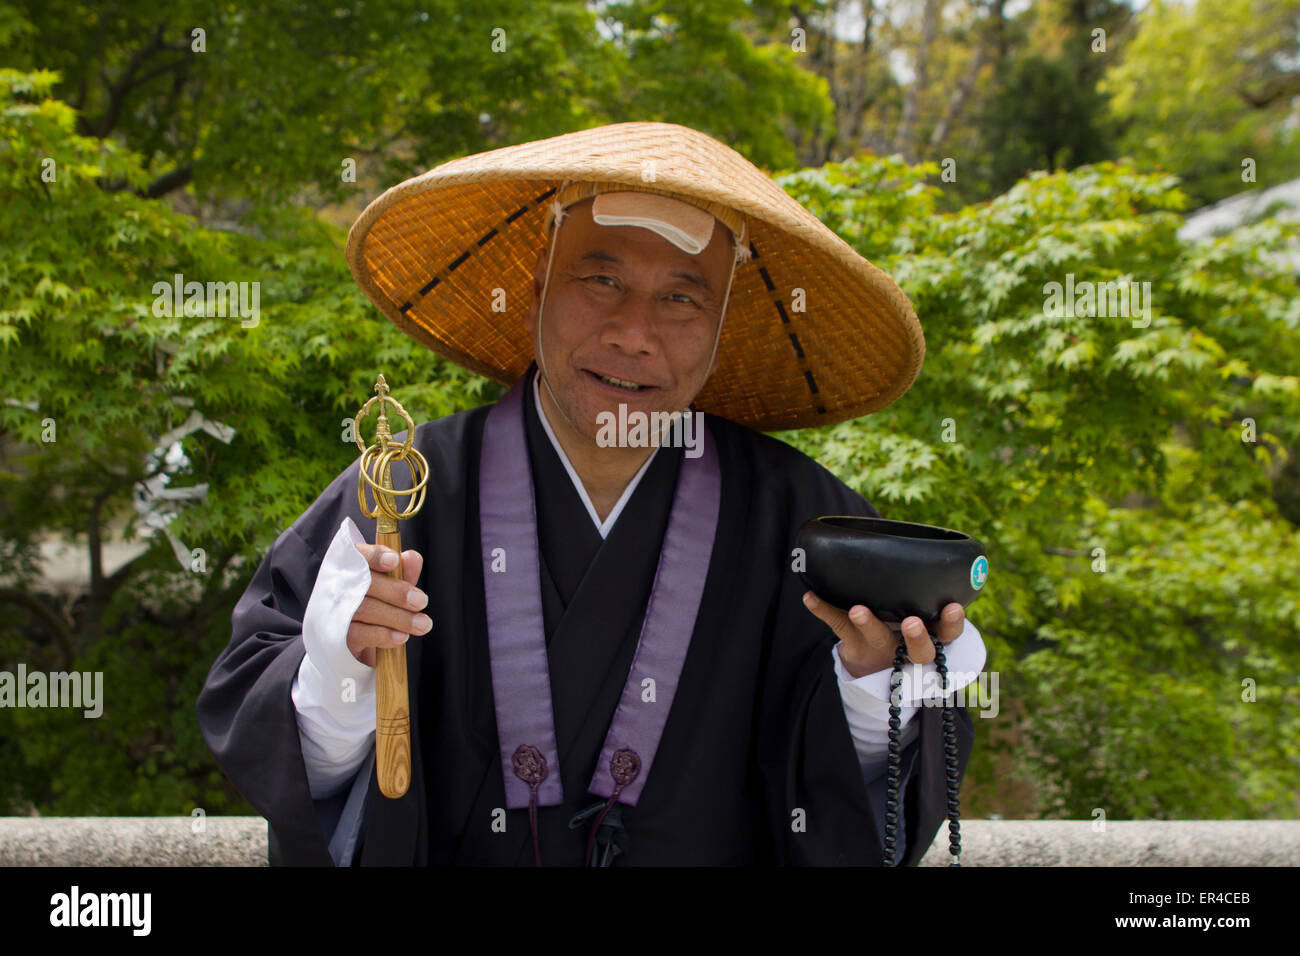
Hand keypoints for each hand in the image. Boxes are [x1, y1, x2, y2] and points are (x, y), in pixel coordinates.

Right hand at [346, 543, 428, 667]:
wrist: (359, 643)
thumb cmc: (378, 605)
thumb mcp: (393, 588)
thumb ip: (403, 573)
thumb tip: (412, 558)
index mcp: (352, 566)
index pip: (358, 554)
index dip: (375, 555)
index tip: (394, 560)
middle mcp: (339, 585)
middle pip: (365, 583)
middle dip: (396, 592)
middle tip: (421, 601)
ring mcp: (336, 610)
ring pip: (365, 609)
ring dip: (398, 617)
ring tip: (422, 624)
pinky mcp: (338, 636)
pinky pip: (359, 634)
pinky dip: (384, 634)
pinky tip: (402, 636)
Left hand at [802, 592, 964, 678]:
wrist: (876, 668)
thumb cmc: (906, 628)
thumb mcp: (924, 619)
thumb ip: (928, 594)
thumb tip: (935, 550)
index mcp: (932, 637)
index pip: (949, 633)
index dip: (952, 622)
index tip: (953, 607)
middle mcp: (907, 649)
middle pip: (918, 650)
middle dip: (916, 636)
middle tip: (911, 622)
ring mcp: (879, 648)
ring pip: (876, 638)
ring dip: (867, 624)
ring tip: (857, 610)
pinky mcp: (854, 646)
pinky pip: (837, 627)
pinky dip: (823, 609)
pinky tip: (810, 596)